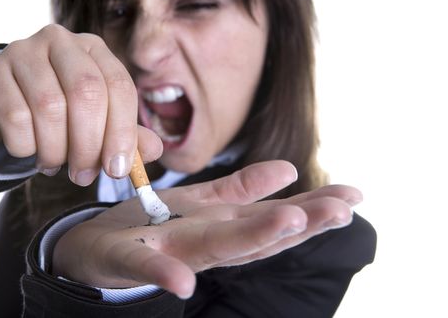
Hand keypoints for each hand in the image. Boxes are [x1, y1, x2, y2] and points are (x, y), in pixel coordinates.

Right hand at [0, 24, 161, 184]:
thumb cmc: (56, 111)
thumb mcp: (95, 119)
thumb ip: (125, 134)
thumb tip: (154, 151)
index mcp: (94, 49)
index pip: (119, 86)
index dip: (123, 132)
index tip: (119, 169)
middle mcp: (62, 41)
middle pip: (87, 93)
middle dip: (89, 145)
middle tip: (84, 176)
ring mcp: (24, 51)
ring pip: (49, 107)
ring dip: (56, 150)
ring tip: (55, 165)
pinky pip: (16, 117)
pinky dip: (26, 147)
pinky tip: (30, 153)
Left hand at [52, 160, 360, 298]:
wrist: (96, 243)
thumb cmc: (154, 221)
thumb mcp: (202, 199)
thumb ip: (243, 189)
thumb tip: (290, 169)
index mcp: (222, 224)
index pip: (274, 217)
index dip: (314, 208)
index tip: (353, 196)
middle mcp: (205, 242)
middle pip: (256, 235)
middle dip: (299, 224)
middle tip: (340, 211)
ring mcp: (169, 251)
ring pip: (215, 247)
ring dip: (250, 239)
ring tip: (287, 221)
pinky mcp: (128, 258)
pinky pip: (145, 264)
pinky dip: (164, 272)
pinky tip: (183, 282)